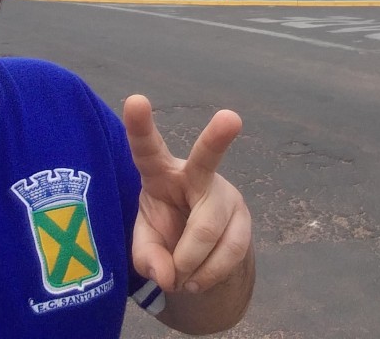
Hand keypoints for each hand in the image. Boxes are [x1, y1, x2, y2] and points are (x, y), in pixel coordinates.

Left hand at [123, 94, 251, 295]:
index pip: (147, 149)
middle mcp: (195, 175)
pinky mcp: (244, 218)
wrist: (199, 254)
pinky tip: (195, 279)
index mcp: (159, 172)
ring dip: (189, 263)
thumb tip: (168, 274)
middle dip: (217, 137)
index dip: (140, 126)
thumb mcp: (145, 244)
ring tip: (179, 277)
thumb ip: (147, 257)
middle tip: (230, 118)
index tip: (135, 100)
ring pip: (208, 229)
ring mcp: (224, 194)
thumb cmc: (164, 232)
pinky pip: (229, 251)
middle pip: (206, 159)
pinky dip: (207, 275)